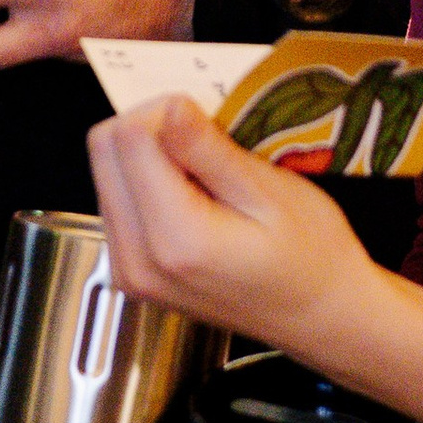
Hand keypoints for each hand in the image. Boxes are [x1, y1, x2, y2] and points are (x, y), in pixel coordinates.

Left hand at [90, 90, 380, 357]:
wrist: (319, 317)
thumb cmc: (311, 256)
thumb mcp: (272, 193)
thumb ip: (209, 152)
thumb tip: (167, 106)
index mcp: (174, 239)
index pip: (127, 137)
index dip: (165, 112)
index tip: (208, 121)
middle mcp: (136, 260)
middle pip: (104, 150)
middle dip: (150, 129)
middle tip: (206, 140)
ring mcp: (127, 272)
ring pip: (105, 172)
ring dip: (147, 156)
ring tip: (205, 172)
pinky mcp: (129, 273)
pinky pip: (116, 201)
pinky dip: (146, 184)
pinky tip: (192, 196)